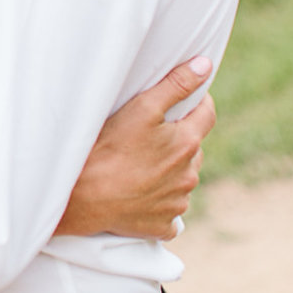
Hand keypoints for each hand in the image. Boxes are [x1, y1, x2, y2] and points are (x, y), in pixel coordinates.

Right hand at [54, 59, 214, 241]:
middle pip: (193, 148)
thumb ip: (176, 85)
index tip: (182, 99)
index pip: (207, 114)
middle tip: (149, 132)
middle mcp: (189, 175)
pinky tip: (139, 191)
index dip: (197, 102)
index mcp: (187, 144)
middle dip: (179, 137)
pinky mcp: (163, 225)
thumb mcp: (142, 107)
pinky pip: (169, 209)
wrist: (84, 196)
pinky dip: (160, 199)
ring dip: (170, 168)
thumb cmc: (110, 147)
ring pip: (182, 178)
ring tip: (139, 162)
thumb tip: (205, 66)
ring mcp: (177, 203)